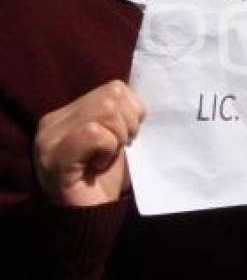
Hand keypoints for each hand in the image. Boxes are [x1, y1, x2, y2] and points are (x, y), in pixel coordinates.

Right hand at [33, 80, 145, 206]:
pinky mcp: (55, 158)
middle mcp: (51, 122)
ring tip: (107, 156)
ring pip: (106, 111)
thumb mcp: (116, 137)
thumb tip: (139, 95)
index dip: (133, 111)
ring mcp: (49, 139)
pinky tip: (99, 165)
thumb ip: (120, 113)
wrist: (92, 216)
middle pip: (112, 96)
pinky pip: (94, 133)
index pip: (114, 88)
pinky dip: (107, 148)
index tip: (127, 137)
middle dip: (129, 123)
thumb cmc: (106, 178)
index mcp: (66, 113)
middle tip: (120, 148)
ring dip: (119, 137)